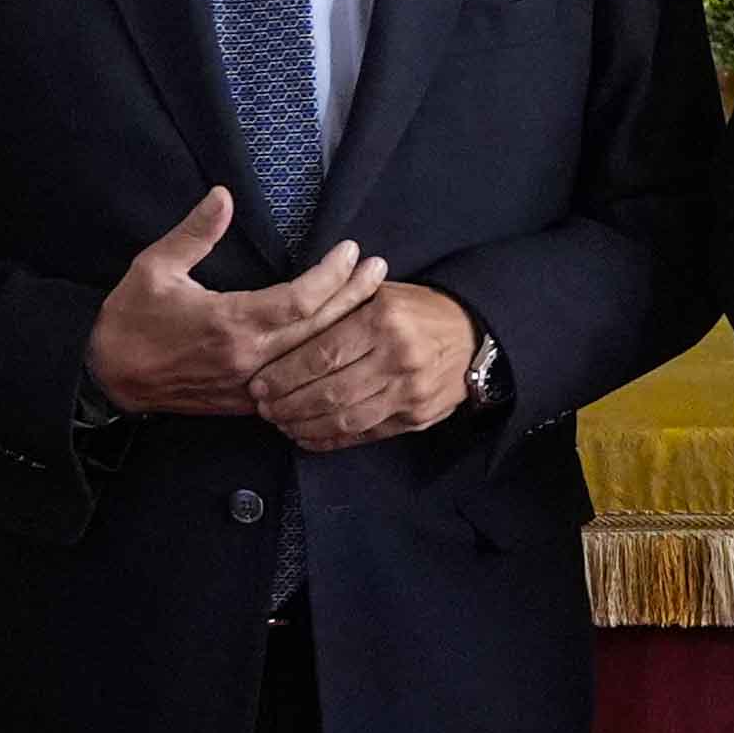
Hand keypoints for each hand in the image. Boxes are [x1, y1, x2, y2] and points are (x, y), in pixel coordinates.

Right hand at [84, 186, 385, 419]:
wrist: (107, 378)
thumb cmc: (129, 319)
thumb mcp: (154, 267)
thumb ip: (194, 233)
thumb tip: (223, 195)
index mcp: (229, 322)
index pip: (300, 301)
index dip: (332, 276)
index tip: (351, 250)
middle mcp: (248, 358)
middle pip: (319, 330)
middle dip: (354, 296)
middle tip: (379, 269)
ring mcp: (250, 385)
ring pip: (313, 359)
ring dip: (346, 328)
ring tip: (373, 299)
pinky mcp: (247, 402)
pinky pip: (298, 382)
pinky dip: (323, 360)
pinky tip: (343, 343)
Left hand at [255, 280, 479, 453]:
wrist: (474, 336)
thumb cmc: (418, 310)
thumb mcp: (382, 292)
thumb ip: (340, 301)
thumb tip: (288, 314)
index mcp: (384, 320)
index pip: (322, 354)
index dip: (285, 374)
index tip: (259, 383)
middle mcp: (399, 357)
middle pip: (330, 390)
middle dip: (288, 403)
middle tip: (263, 407)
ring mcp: (411, 391)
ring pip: (346, 418)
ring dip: (305, 425)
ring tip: (280, 423)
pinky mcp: (417, 417)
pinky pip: (366, 434)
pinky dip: (332, 440)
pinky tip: (308, 437)